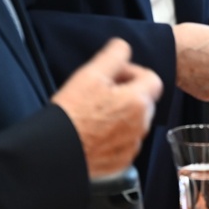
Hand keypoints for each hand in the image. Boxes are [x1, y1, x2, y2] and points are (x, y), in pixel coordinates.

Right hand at [52, 38, 162, 177]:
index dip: (133, 73)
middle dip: (127, 93)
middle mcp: (141, 125)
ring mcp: (132, 146)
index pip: (152, 78)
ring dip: (121, 115)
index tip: (114, 77)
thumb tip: (123, 47)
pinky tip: (94, 132)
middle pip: (144, 101)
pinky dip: (115, 136)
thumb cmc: (72, 114)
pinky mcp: (122, 161)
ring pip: (135, 122)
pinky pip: (125, 142)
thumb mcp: (90, 74)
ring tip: (94, 114)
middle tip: (101, 93)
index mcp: (138, 101)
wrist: (56, 152)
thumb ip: (114, 56)